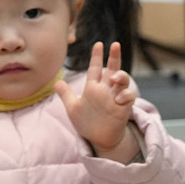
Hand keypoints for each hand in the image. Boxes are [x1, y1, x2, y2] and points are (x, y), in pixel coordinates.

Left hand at [54, 41, 138, 161]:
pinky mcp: (123, 108)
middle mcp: (105, 90)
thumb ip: (66, 94)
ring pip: (122, 80)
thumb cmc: (86, 122)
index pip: (95, 69)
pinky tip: (119, 99)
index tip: (98, 44)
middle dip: (114, 57)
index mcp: (93, 88)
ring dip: (121, 76)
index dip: (97, 57)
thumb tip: (56, 82)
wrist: (98, 138)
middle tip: (114, 45)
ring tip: (114, 78)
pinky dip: (125, 95)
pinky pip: (128, 97)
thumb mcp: (73, 108)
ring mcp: (115, 97)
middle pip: (112, 69)